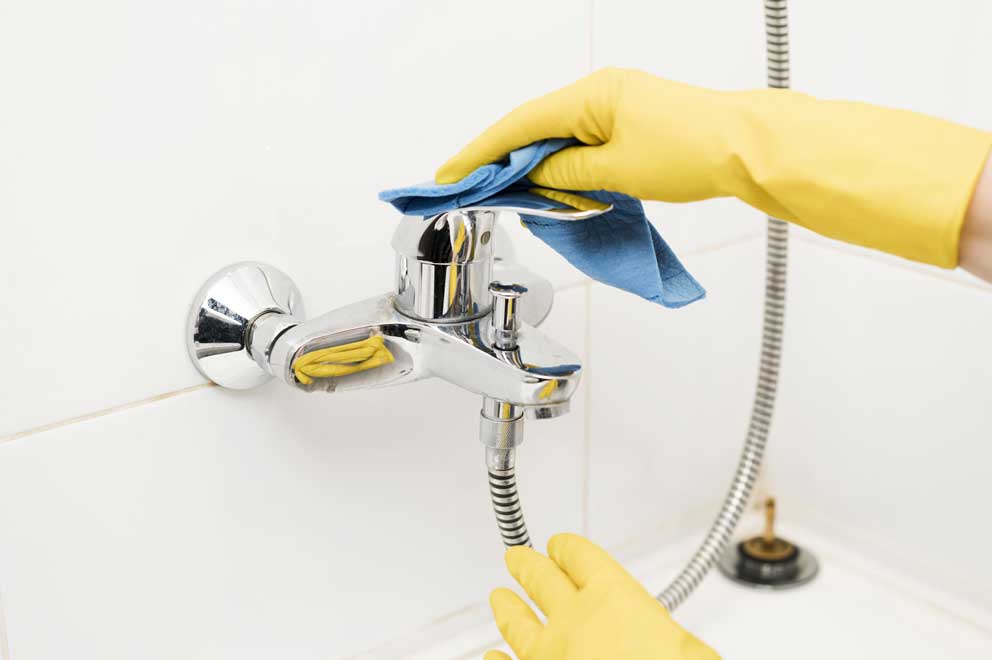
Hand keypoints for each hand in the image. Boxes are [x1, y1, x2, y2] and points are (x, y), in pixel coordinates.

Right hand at [438, 67, 991, 268]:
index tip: (449, 175)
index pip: (520, 126)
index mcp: (591, 95)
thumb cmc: (691, 152)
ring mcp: (617, 105)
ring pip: (559, 137)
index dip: (480, 153)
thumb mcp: (615, 171)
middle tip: (471, 190)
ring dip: (535, 167)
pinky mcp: (632, 122)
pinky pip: (582, 142)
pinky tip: (553, 187)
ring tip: (509, 197)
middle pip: (535, 128)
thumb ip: (564, 175)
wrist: (749, 149)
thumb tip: (532, 177)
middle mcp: (600, 92)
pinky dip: (563, 165)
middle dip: (502, 160)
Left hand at [483, 533, 719, 659]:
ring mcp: (547, 652)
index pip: (581, 557)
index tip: (559, 545)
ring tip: (498, 598)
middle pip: (541, 579)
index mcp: (612, 596)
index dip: (567, 548)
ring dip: (507, 609)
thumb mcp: (686, 647)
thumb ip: (664, 634)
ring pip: (518, 623)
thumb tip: (666, 641)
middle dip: (527, 566)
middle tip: (516, 558)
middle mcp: (572, 617)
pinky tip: (491, 656)